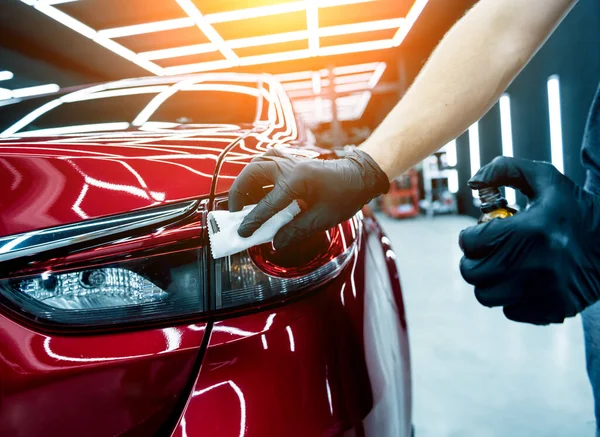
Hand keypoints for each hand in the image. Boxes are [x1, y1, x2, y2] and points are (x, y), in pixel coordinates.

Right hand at [229, 148, 388, 248]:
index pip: (268, 203)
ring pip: (256, 164)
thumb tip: (276, 243)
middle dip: (239, 193)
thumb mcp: (324, 219)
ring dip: (245, 182)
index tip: (243, 233)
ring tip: (242, 203)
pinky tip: (255, 190)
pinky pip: (265, 162)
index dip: (253, 221)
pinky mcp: (290, 160)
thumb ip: (297, 231)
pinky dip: (255, 176)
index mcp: (299, 180)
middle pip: (253, 173)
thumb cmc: (345, 196)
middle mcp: (290, 166)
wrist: (358, 176)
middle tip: (235, 213)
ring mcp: (289, 159)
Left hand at [459, 156, 599, 324]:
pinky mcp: (555, 309)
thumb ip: (504, 170)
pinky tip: (525, 280)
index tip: (479, 234)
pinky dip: (511, 297)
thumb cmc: (573, 209)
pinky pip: (510, 311)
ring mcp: (547, 290)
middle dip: (474, 259)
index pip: (470, 242)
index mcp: (531, 229)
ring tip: (503, 266)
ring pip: (485, 296)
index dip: (469, 236)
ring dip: (489, 281)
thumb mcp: (545, 179)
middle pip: (472, 273)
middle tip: (487, 252)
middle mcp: (538, 263)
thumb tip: (472, 181)